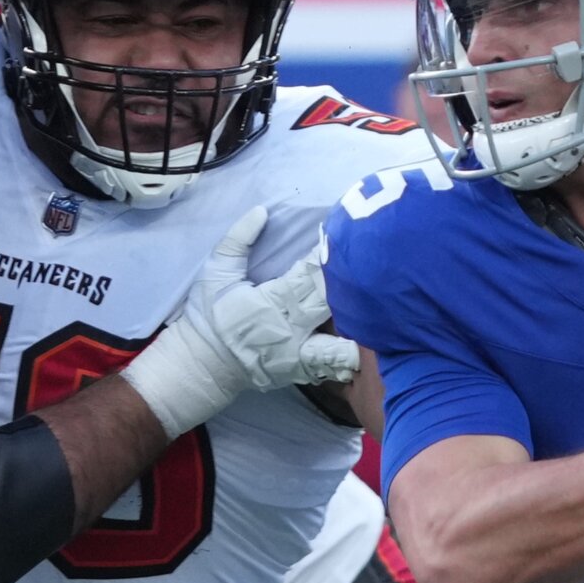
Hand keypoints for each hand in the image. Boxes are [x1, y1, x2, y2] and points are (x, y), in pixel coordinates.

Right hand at [182, 207, 360, 389]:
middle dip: (350, 288)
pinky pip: (326, 367)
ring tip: (381, 321)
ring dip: (354, 333)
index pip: (306, 275)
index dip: (326, 259)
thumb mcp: (215, 272)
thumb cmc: (209, 314)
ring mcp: (296, 354)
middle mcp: (289, 328)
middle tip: (375, 272)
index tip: (343, 242)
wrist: (202, 363)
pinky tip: (368, 352)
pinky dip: (344, 361)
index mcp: (270, 301)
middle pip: (328, 304)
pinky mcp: (298, 372)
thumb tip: (262, 211)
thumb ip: (238, 240)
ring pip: (334, 344)